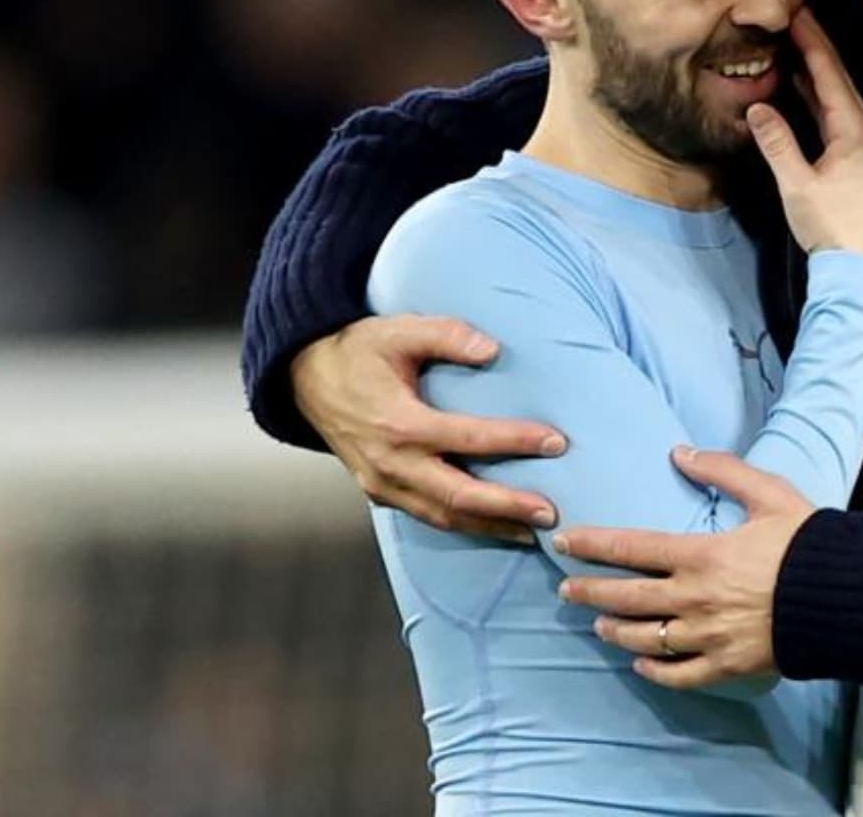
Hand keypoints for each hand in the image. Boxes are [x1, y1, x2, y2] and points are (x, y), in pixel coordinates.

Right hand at [292, 314, 565, 541]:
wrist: (306, 376)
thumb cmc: (359, 351)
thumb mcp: (399, 330)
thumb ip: (447, 335)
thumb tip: (493, 349)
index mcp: (398, 424)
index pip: (467, 438)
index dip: (513, 441)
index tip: (556, 442)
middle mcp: (390, 463)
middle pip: (457, 494)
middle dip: (507, 506)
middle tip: (552, 511)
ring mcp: (382, 484)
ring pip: (444, 515)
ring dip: (491, 526)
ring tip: (535, 531)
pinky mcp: (380, 493)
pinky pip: (427, 516)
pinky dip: (464, 524)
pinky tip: (497, 527)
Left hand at [555, 447, 813, 687]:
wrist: (843, 597)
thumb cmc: (808, 542)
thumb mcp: (770, 493)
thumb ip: (723, 470)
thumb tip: (681, 452)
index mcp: (701, 555)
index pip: (632, 548)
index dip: (593, 545)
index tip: (564, 542)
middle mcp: (695, 599)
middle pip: (627, 597)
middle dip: (590, 592)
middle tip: (565, 590)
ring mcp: (708, 636)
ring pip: (645, 638)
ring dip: (616, 631)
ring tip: (599, 625)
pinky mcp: (727, 665)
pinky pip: (679, 675)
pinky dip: (654, 671)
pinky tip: (640, 664)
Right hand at [748, 6, 862, 258]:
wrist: (860, 265)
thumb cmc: (832, 227)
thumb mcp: (798, 185)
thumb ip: (778, 144)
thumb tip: (758, 107)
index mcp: (856, 131)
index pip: (830, 75)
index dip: (812, 42)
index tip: (797, 13)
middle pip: (838, 77)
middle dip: (815, 45)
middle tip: (794, 16)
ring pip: (837, 93)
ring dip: (815, 67)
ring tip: (793, 40)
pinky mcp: (857, 153)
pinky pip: (835, 111)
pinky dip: (816, 92)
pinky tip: (801, 83)